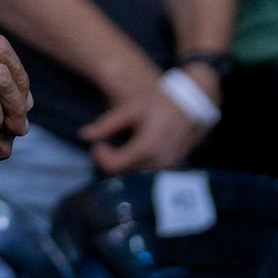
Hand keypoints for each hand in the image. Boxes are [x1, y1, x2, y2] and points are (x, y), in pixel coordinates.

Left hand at [79, 56, 213, 174]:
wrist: (193, 102)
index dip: (100, 157)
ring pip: (137, 175)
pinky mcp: (173, 166)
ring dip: (125, 165)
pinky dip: (138, 165)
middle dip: (111, 161)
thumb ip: (107, 124)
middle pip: (125, 173)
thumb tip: (83, 135)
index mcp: (146, 148)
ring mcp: (168, 166)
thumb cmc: (161, 102)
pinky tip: (134, 152)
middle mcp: (159, 162)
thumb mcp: (132, 108)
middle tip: (105, 146)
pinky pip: (150, 172)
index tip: (97, 145)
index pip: (114, 166)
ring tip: (117, 149)